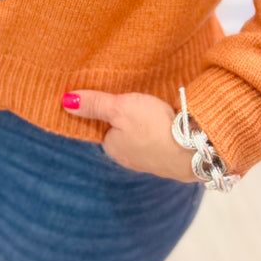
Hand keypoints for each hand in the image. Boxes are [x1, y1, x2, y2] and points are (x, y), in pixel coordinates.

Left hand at [63, 90, 196, 181]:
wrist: (194, 148)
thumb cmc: (153, 127)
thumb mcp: (119, 108)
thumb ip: (95, 104)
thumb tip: (65, 102)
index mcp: (114, 148)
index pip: (104, 128)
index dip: (110, 112)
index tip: (117, 98)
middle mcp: (130, 159)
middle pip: (124, 134)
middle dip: (130, 120)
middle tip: (138, 100)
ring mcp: (153, 161)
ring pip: (144, 139)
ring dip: (148, 126)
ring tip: (155, 108)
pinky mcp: (173, 158)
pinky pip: (162, 142)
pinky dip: (164, 132)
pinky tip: (170, 122)